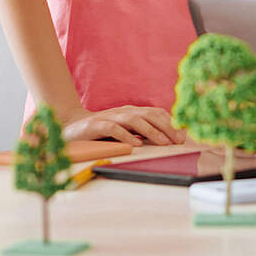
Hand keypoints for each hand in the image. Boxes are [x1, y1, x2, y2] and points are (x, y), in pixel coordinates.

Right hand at [60, 105, 186, 146]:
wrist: (72, 125)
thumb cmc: (103, 130)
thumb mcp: (125, 129)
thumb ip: (143, 131)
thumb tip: (167, 138)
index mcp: (133, 111)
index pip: (156, 113)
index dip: (171, 123)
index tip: (183, 135)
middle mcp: (124, 111)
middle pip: (150, 115)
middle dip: (167, 127)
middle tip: (179, 140)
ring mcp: (111, 116)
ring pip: (135, 120)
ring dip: (151, 131)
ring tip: (163, 142)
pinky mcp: (97, 125)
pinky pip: (114, 129)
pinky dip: (126, 136)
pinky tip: (136, 144)